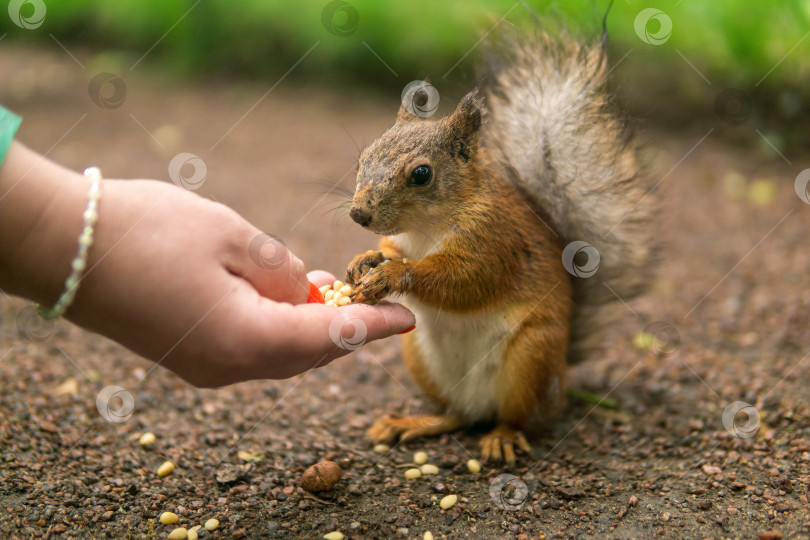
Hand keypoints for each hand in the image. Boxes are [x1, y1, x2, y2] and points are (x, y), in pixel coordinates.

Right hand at [66, 179, 414, 385]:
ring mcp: (206, 366)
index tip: (407, 316)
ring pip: (282, 352)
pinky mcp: (190, 354)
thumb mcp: (233, 238)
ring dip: (313, 324)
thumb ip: (283, 270)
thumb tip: (305, 291)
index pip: (331, 337)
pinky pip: (253, 347)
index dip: (373, 325)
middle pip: (309, 353)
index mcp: (247, 340)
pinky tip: (288, 295)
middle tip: (372, 290)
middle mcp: (229, 367)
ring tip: (332, 286)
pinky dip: (281, 325)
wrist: (65, 246)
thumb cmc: (149, 232)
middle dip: (345, 324)